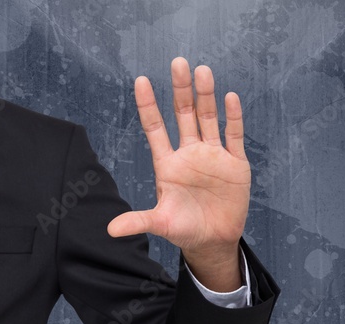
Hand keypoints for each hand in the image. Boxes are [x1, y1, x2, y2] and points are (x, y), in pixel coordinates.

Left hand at [108, 58, 249, 290]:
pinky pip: (234, 136)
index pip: (155, 128)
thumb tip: (110, 230)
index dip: (148, 105)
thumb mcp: (160, 224)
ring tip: (203, 71)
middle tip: (177, 63)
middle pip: (183, 114)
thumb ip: (138, 221)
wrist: (213, 240)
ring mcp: (212, 156)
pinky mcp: (234, 163)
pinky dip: (233, 117)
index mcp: (167, 164)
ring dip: (206, 96)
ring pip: (208, 118)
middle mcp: (188, 154)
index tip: (141, 80)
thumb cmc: (183, 229)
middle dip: (180, 90)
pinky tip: (230, 97)